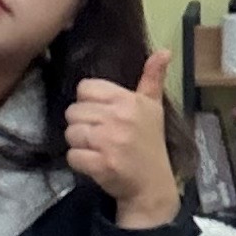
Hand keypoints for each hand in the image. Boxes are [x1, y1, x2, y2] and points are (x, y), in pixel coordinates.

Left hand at [65, 51, 183, 229]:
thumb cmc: (149, 144)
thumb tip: (164, 50)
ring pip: (70, 133)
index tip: (101, 115)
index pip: (85, 89)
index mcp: (129, 101)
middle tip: (99, 136)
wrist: (152, 185)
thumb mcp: (153, 108)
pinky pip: (72, 155)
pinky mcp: (101, 164)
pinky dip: (79, 162)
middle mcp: (119, 118)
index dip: (88, 102)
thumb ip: (152, 78)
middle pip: (74, 112)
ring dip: (79, 144)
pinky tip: (94, 163)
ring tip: (97, 149)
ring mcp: (109, 142)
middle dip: (82, 125)